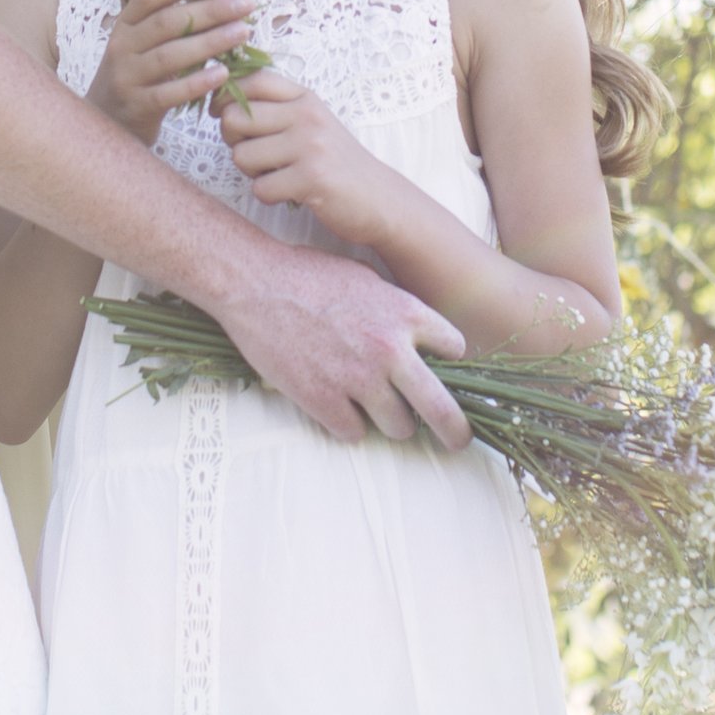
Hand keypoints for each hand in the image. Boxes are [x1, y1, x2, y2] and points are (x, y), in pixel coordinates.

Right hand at [89, 0, 257, 145]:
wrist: (108, 121)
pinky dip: (197, 83)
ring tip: (242, 33)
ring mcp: (126, 77)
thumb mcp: (144, 43)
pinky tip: (223, 74)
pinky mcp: (137, 107)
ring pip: (169, 56)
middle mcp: (121, 46)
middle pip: (166, 22)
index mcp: (125, 23)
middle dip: (209, 10)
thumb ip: (172, 23)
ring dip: (209, 42)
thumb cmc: (138, 74)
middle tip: (245, 3)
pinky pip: (169, 93)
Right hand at [211, 239, 468, 448]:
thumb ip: (398, 311)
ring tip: (377, 409)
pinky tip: (338, 405)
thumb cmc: (310, 274)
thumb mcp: (368, 279)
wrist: (256, 284)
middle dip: (455, 429)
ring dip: (392, 422)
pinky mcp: (324, 401)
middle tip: (458, 440)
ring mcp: (357, 380)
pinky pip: (354, 433)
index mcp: (405, 313)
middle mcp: (390, 351)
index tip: (442, 369)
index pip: (455, 349)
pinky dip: (349, 423)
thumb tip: (419, 341)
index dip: (449, 360)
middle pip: (442, 409)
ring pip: (399, 428)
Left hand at [215, 69, 382, 239]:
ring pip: (242, 156)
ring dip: (252, 174)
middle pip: (236, 118)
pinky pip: (260, 188)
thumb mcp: (311, 124)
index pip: (254, 80)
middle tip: (256, 156)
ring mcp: (310, 145)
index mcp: (305, 98)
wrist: (380, 198)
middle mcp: (307, 116)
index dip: (226, 96)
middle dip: (234, 142)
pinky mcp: (312, 178)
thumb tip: (220, 105)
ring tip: (278, 175)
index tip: (222, 114)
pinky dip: (269, 196)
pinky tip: (290, 193)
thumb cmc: (335, 163)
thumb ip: (276, 110)